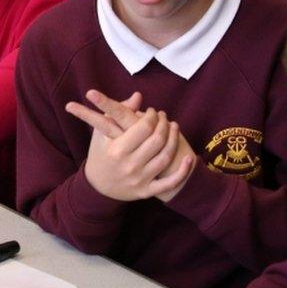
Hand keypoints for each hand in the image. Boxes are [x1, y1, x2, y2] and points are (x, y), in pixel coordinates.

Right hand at [67, 90, 194, 200]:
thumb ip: (118, 113)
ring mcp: (139, 179)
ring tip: (174, 128)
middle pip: (157, 140)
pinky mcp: (146, 191)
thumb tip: (138, 96)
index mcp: (117, 149)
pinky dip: (182, 172)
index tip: (152, 111)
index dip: (152, 116)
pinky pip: (169, 183)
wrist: (97, 187)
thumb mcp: (101, 133)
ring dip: (174, 139)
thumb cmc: (100, 154)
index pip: (144, 127)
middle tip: (163, 117)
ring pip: (165, 157)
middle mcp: (129, 165)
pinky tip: (189, 159)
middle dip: (164, 124)